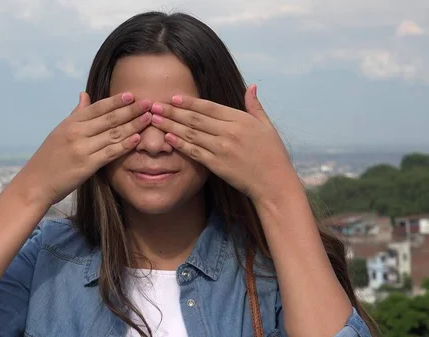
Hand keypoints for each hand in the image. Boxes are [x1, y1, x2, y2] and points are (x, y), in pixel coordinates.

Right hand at [15, 92, 151, 205]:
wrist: (36, 183)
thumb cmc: (49, 158)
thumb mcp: (60, 131)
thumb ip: (76, 114)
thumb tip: (84, 95)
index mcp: (70, 123)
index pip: (97, 107)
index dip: (116, 101)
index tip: (132, 95)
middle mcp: (76, 133)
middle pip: (109, 118)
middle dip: (131, 110)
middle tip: (148, 103)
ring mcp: (81, 148)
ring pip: (113, 134)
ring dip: (133, 125)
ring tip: (149, 118)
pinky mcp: (86, 165)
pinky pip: (110, 152)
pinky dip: (124, 145)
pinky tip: (137, 139)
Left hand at [149, 85, 298, 202]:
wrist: (274, 182)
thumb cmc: (273, 154)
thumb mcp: (267, 126)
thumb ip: (255, 106)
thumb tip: (251, 86)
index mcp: (240, 120)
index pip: (209, 107)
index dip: (189, 102)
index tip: (173, 97)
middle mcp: (229, 132)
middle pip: (195, 119)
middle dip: (172, 111)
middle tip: (154, 105)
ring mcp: (222, 148)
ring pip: (191, 134)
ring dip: (170, 126)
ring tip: (154, 120)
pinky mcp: (217, 165)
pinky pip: (194, 152)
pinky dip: (180, 144)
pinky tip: (167, 138)